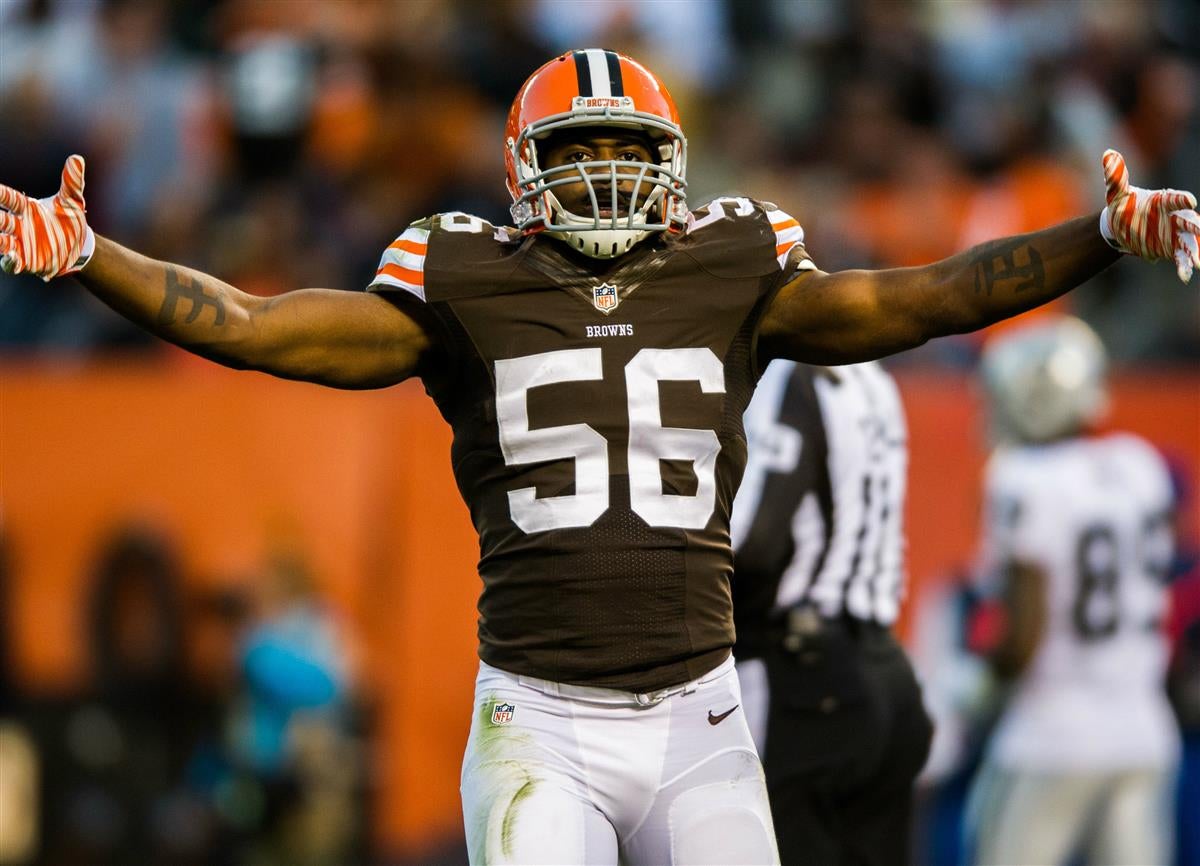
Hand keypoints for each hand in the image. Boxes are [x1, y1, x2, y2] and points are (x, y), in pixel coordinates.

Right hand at [0, 154, 94, 280]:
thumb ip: (72, 182)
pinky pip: (11, 263)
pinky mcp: (25, 261)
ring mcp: (19, 243)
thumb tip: (78, 158)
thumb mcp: (72, 202)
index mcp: (26, 208)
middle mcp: (18, 225)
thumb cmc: (70, 220)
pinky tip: (11, 257)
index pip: (8, 198)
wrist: (79, 246)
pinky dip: (9, 261)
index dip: (0, 194)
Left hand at [1101, 149, 1199, 283]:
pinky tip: (1185, 276)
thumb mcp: (1117, 194)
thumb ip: (1115, 177)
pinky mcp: (1172, 248)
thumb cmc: (1124, 206)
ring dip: (1194, 252)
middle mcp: (1175, 216)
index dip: (1181, 200)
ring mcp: (1176, 233)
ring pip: (1190, 242)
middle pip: (1190, 221)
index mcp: (1164, 200)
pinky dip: (1184, 266)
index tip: (1188, 201)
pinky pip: (1181, 257)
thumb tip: (1107, 154)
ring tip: (1197, 263)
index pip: (1175, 199)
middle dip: (1195, 226)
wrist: (1122, 226)